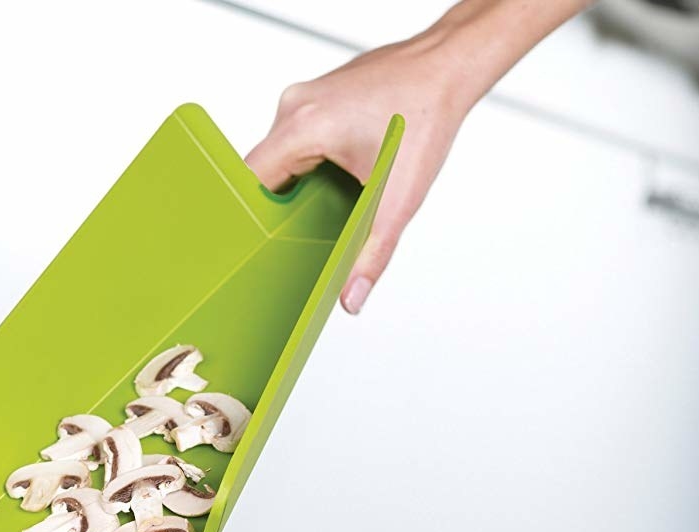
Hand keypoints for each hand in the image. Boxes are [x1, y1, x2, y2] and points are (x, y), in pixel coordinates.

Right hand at [247, 0, 589, 313]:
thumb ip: (372, 253)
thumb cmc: (426, 115)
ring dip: (302, 183)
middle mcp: (296, 106)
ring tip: (332, 199)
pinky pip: (299, 139)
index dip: (251, 218)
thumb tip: (351, 296)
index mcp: (302, 126)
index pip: (250, 181)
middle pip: (265, 171)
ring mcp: (306, 97)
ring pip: (283, 156)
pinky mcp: (319, 97)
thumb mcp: (398, 197)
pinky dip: (314, 163)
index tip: (259, 243)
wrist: (449, 68)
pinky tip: (343, 174)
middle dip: (283, 205)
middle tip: (306, 230)